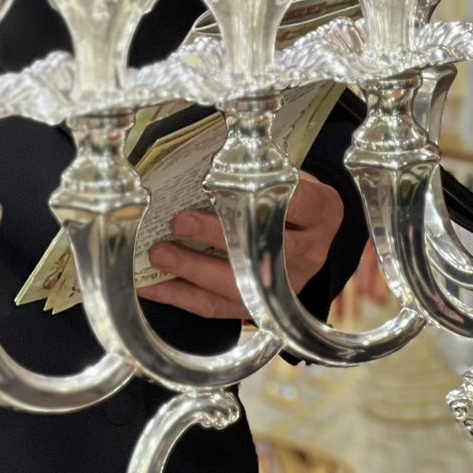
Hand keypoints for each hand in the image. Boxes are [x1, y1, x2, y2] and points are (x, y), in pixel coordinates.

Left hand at [143, 169, 343, 320]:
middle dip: (216, 237)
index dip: (268, 198)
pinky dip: (180, 296)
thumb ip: (255, 173)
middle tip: (180, 221)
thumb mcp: (284, 174)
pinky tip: (151, 285)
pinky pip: (217, 308)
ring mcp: (286, 286)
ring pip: (237, 285)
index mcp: (321, 212)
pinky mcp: (259, 308)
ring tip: (158, 253)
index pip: (301, 204)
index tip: (232, 186)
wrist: (305, 230)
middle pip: (262, 249)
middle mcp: (310, 252)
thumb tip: (194, 164)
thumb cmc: (286, 193)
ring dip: (192, 270)